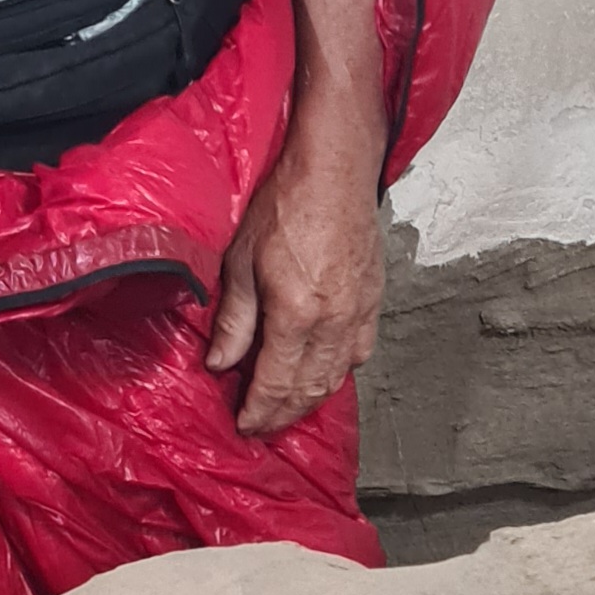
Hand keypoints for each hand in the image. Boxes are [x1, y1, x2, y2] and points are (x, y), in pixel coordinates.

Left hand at [205, 96, 385, 436]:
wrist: (334, 169)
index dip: (259, 411)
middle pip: (310, 389)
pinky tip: (325, 375)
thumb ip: (234, 320)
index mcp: (297, 315)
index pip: (277, 384)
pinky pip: (361, 352)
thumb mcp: (240, 262)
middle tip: (262, 425)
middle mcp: (334, 322)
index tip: (244, 425)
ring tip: (288, 410)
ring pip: (338, 376)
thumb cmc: (283, 205)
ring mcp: (360, 312)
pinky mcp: (374, 299)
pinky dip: (340, 373)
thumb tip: (220, 364)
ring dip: (312, 399)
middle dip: (284, 415)